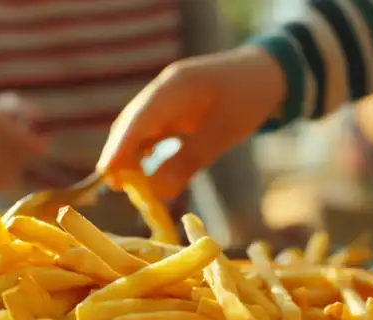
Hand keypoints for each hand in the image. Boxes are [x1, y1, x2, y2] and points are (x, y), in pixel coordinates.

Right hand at [98, 47, 285, 199]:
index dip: (120, 146)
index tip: (107, 173)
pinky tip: (145, 170)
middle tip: (116, 187)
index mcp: (175, 86)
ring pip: (138, 129)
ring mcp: (166, 99)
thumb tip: (158, 192)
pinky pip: (150, 132)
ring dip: (130, 155)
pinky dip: (145, 152)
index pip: (139, 118)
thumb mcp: (224, 132)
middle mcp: (163, 90)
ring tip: (128, 185)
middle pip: (131, 124)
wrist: (266, 74)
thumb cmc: (249, 98)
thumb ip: (190, 160)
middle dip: (119, 154)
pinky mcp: (172, 110)